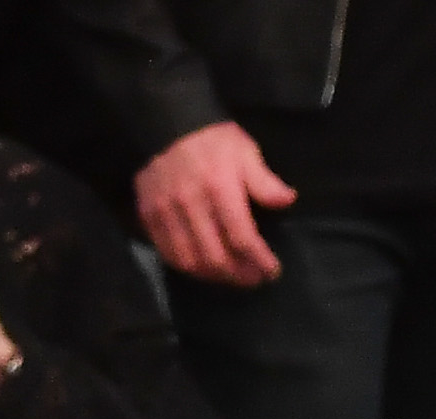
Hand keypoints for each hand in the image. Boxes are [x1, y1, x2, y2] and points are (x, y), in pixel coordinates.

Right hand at [134, 121, 295, 286]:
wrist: (165, 122)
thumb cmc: (213, 140)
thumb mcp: (245, 152)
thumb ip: (264, 180)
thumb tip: (287, 200)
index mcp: (218, 188)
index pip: (242, 238)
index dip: (260, 261)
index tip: (272, 271)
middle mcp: (189, 203)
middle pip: (215, 257)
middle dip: (239, 275)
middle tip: (254, 278)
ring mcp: (165, 211)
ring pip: (190, 261)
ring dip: (214, 276)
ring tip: (231, 276)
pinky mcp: (148, 214)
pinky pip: (167, 252)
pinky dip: (188, 267)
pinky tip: (204, 267)